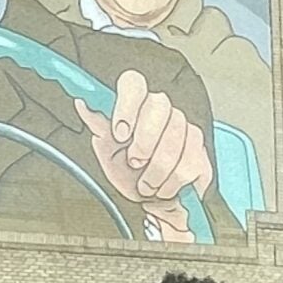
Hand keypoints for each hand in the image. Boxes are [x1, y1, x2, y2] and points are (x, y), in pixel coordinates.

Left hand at [74, 70, 213, 241]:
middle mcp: (161, 109)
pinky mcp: (200, 149)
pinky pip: (193, 161)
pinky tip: (165, 187)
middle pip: (159, 105)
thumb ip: (98, 124)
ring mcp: (184, 126)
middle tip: (134, 162)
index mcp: (135, 104)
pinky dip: (174, 182)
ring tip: (146, 183)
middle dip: (144, 142)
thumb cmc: (125, 169)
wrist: (149, 199)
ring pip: (177, 137)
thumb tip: (82, 103)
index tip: (120, 133)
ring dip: (157, 170)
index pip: (133, 83)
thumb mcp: (106, 149)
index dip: (127, 106)